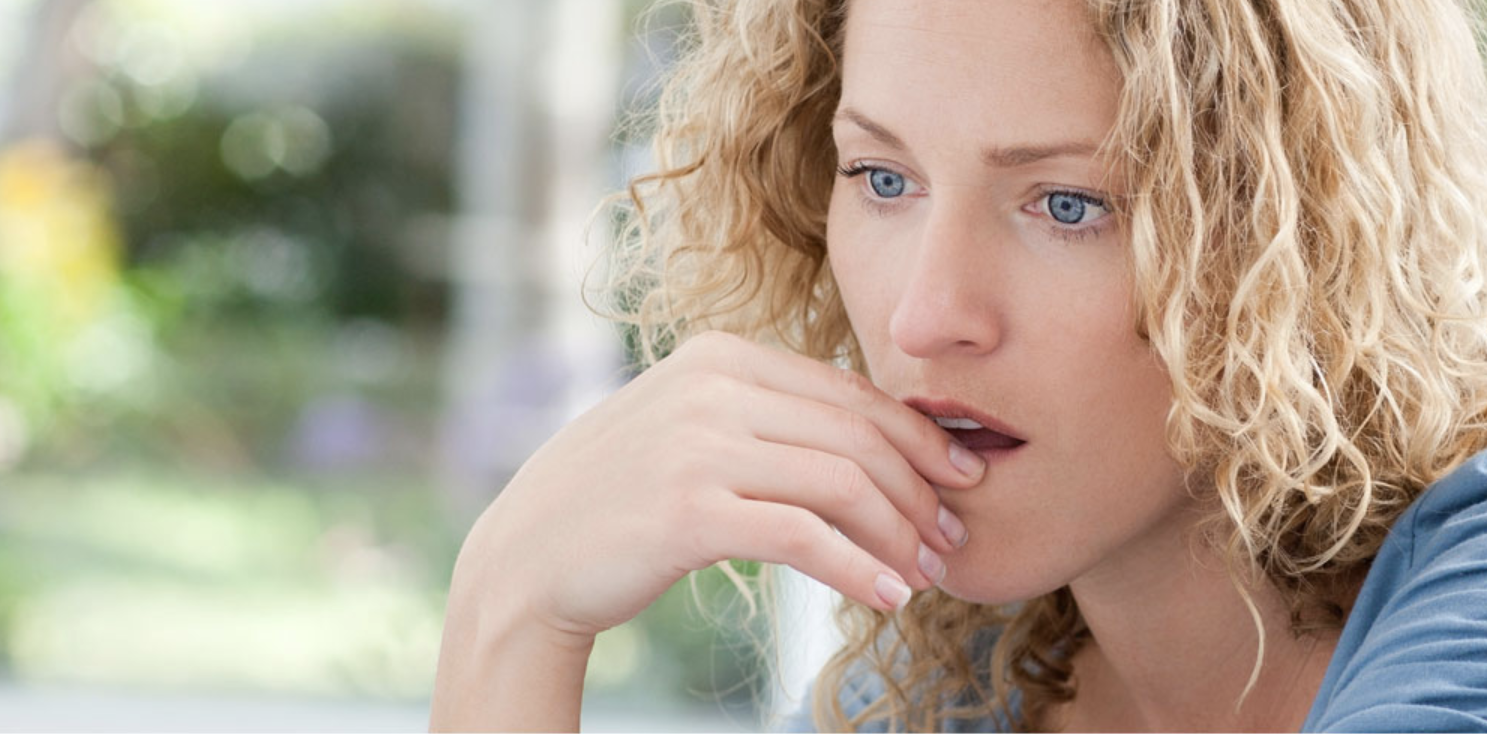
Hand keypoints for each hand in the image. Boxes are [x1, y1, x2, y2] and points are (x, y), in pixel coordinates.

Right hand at [451, 330, 982, 640]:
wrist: (527, 558)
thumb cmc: (619, 500)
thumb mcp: (689, 428)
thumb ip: (763, 416)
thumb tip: (871, 438)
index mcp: (721, 356)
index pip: (849, 392)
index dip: (917, 439)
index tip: (959, 478)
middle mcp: (712, 387)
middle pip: (857, 436)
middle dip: (920, 491)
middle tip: (953, 537)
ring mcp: (698, 445)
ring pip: (842, 484)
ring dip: (898, 535)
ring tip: (924, 573)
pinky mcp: (690, 510)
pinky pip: (804, 537)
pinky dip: (857, 568)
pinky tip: (886, 596)